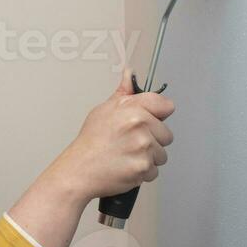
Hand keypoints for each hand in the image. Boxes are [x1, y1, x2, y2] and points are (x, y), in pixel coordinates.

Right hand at [49, 67, 175, 199]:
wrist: (79, 170)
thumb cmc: (91, 141)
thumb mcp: (104, 110)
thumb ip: (123, 92)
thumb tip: (129, 73)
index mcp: (133, 108)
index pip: (166, 106)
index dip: (159, 114)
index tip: (152, 120)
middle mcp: (140, 126)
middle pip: (167, 134)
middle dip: (153, 140)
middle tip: (131, 143)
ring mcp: (144, 148)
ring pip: (162, 154)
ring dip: (149, 157)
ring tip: (128, 155)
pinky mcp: (144, 168)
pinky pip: (155, 171)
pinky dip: (143, 172)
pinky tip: (127, 167)